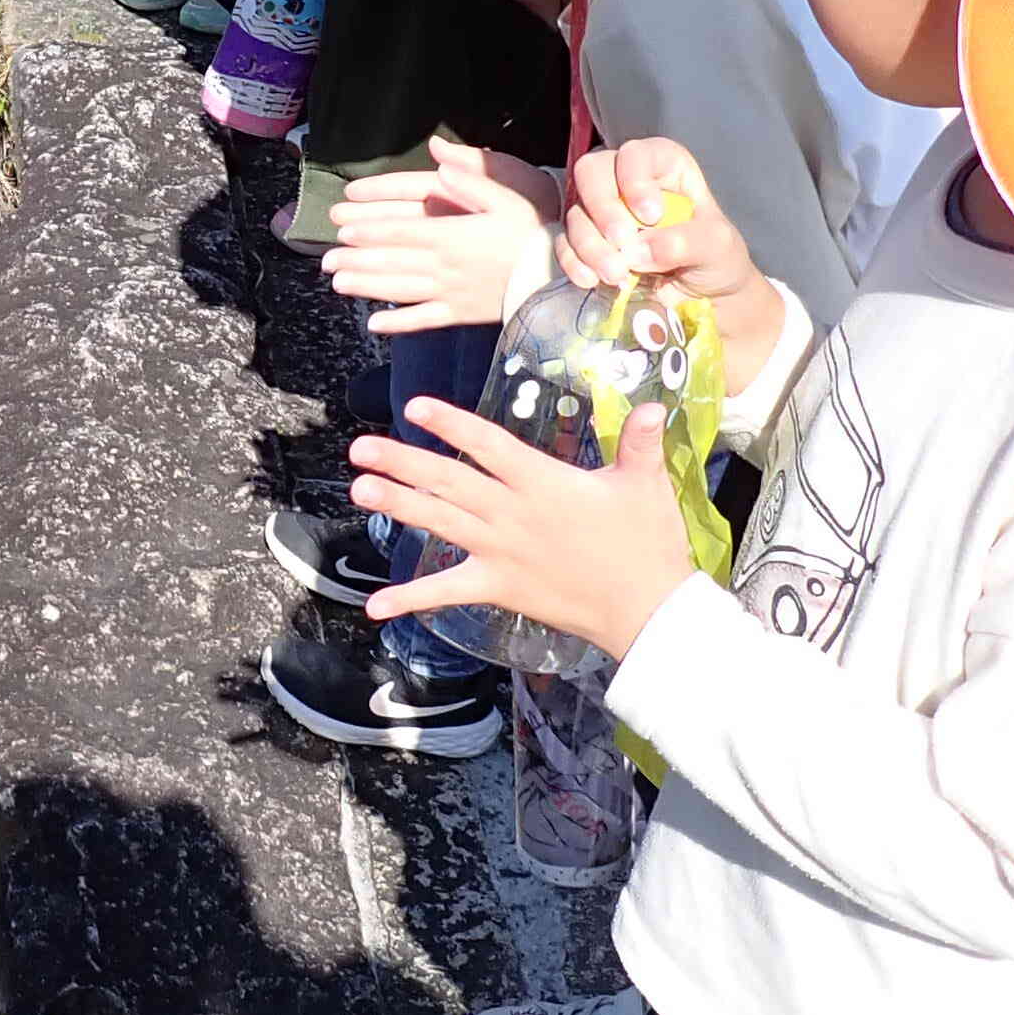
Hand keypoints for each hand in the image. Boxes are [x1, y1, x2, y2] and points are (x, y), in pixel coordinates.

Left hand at [322, 139, 558, 332]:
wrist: (558, 280)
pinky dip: (399, 324)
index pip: (403, 231)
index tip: (343, 228)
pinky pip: (425, 320)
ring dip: (366, 287)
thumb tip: (439, 160)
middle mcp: (446, 267)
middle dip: (357, 259)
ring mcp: (451, 293)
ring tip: (338, 283)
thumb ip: (471, 180)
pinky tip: (374, 325)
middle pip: (393, 262)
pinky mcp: (461, 314)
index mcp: (454, 235)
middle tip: (325, 260)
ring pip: (401, 290)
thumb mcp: (508, 197)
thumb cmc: (533, 233)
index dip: (370, 230)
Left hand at [353, 397, 698, 667]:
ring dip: (399, 505)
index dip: (451, 425)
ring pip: (441, 523)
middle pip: (449, 483)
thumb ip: (641, 442)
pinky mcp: (499, 587)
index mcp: (543, 482)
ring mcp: (501, 552)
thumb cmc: (648, 543)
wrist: (647, 609)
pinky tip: (375, 605)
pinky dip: (411, 599)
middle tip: (360, 447)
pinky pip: (448, 592)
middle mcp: (513, 514)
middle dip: (403, 462)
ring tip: (358, 488)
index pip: (488, 445)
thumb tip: (655, 405)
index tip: (415, 407)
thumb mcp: (646, 485)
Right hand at [563, 139, 788, 396]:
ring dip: (592, 246)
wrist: (706, 302)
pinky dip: (574, 263)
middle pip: (591, 172)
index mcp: (662, 166)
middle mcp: (625, 180)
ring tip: (618, 275)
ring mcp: (600, 212)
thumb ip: (686, 241)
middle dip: (603, 209)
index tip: (651, 215)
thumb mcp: (718, 246)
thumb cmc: (716, 260)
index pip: (636, 155)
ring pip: (577, 212)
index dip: (635, 180)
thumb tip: (639, 250)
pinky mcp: (586, 244)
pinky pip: (564, 245)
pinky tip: (591, 281)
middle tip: (623, 244)